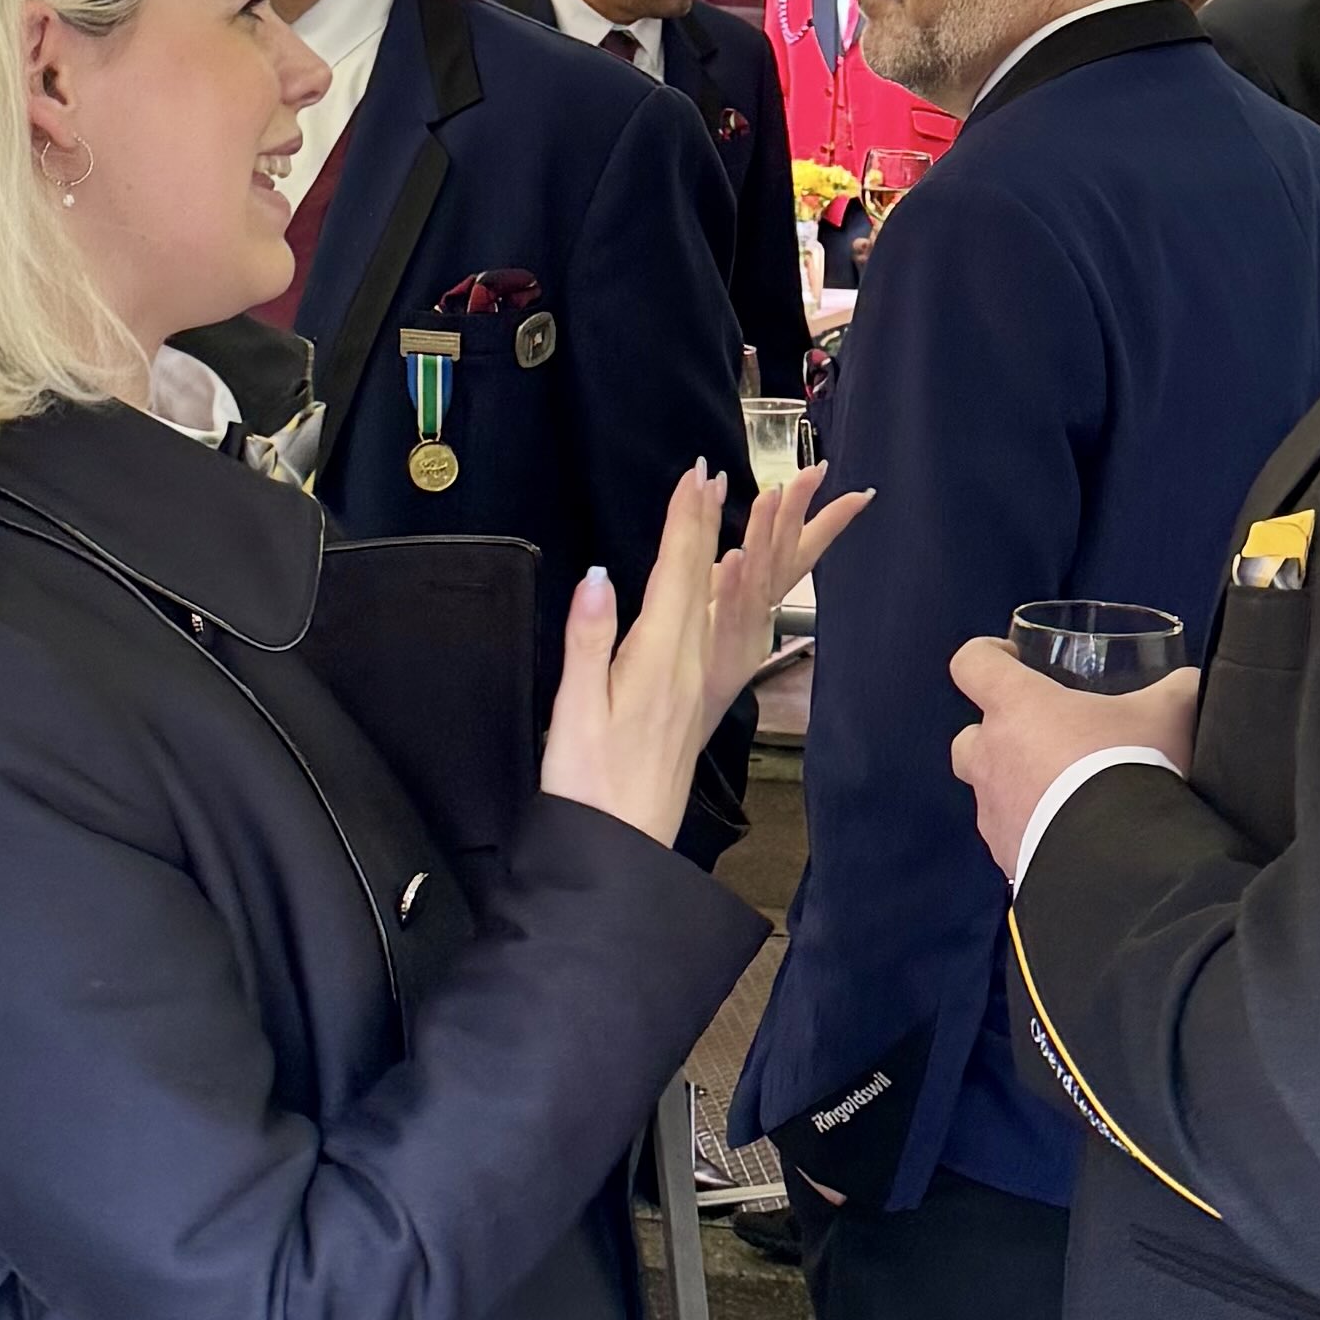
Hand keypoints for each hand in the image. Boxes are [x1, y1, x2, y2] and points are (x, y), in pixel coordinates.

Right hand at [540, 465, 732, 845]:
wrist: (621, 846)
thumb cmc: (589, 786)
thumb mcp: (576, 712)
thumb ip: (588, 643)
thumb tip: (598, 577)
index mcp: (657, 661)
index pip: (676, 574)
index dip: (685, 522)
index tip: (695, 475)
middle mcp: (688, 666)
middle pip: (704, 579)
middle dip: (708, 522)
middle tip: (717, 474)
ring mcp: (698, 684)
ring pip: (719, 602)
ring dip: (728, 551)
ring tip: (743, 511)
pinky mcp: (696, 701)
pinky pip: (719, 631)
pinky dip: (725, 594)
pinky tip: (727, 583)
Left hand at [701, 466, 869, 714]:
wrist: (682, 727)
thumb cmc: (699, 671)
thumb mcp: (720, 613)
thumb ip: (733, 579)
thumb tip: (733, 544)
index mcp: (763, 600)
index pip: (802, 551)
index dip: (828, 521)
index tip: (860, 493)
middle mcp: (761, 613)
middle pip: (787, 556)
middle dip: (800, 512)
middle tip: (815, 472)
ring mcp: (743, 631)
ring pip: (760, 578)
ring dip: (766, 536)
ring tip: (771, 495)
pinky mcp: (718, 650)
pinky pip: (728, 614)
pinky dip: (733, 586)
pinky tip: (731, 558)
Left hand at [945, 633, 1200, 884]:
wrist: (1123, 860)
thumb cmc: (1132, 764)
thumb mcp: (1170, 713)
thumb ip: (1177, 689)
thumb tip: (1191, 682)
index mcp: (1017, 707)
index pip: (972, 663)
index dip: (986, 655)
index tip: (1014, 659)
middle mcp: (991, 757)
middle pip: (968, 737)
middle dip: (995, 736)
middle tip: (1042, 740)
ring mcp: (993, 813)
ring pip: (989, 793)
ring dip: (1016, 789)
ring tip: (1064, 798)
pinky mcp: (1005, 859)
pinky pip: (1010, 839)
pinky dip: (1032, 835)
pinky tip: (1071, 839)